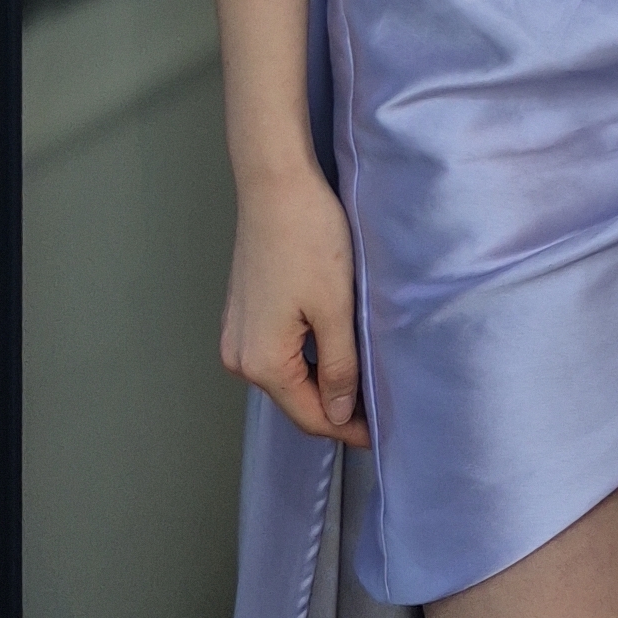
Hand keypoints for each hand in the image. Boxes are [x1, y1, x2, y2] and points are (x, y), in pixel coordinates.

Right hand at [222, 166, 370, 444]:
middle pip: (294, 399)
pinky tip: (332, 347)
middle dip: (335, 406)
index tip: (381, 432)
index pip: (310, 416)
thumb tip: (340, 413)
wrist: (276, 185)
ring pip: (286, 375)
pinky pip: (276, 352)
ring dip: (321, 380)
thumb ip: (339, 367)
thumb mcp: (335, 309)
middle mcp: (239, 357)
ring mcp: (236, 334)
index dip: (348, 428)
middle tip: (378, 405)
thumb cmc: (308, 239)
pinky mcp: (242, 313)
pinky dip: (305, 357)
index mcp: (261, 362)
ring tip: (361, 376)